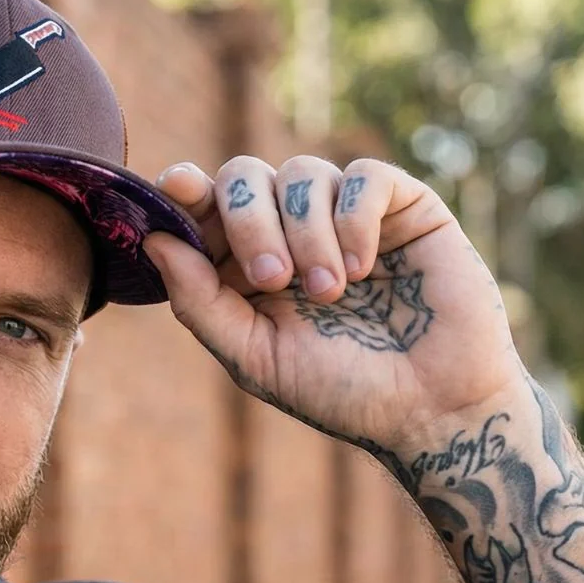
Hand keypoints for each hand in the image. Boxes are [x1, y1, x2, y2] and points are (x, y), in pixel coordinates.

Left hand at [143, 157, 525, 457]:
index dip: (187, 192)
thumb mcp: (255, 356)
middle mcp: (292, 232)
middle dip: (247, 221)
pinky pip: (363, 175)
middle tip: (273, 279)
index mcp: (248, 267)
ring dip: (306, 233)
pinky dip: (353, 219)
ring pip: (301, 173)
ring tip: (331, 292)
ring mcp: (346, 215)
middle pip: (244, 176)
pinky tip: (365, 269)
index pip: (205, 208)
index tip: (177, 187)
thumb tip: (153, 239)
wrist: (430, 409)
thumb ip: (200, 301)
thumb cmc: (341, 391)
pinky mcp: (402, 206)